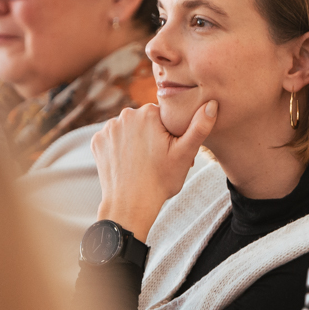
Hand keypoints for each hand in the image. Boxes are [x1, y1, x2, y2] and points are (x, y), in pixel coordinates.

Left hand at [92, 100, 217, 242]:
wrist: (130, 205)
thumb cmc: (161, 181)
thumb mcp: (185, 154)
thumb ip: (199, 127)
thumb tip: (211, 104)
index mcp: (148, 113)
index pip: (164, 116)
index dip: (171, 134)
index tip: (172, 151)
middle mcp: (125, 115)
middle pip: (145, 121)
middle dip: (153, 135)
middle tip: (160, 159)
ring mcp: (108, 128)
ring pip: (129, 129)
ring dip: (136, 140)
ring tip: (143, 162)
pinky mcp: (97, 141)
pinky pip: (113, 138)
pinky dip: (120, 147)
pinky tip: (128, 163)